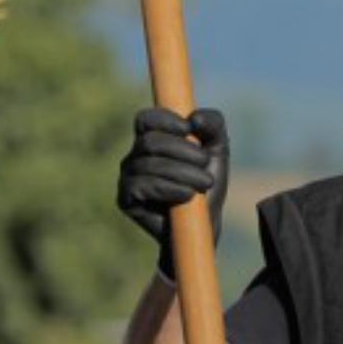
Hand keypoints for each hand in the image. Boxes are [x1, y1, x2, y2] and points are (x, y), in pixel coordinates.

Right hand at [118, 107, 229, 276]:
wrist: (204, 225)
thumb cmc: (207, 185)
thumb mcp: (217, 152)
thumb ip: (213, 126)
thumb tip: (194, 118)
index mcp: (152, 140)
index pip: (146, 119)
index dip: (165, 119)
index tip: (188, 128)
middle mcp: (135, 157)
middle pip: (151, 141)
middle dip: (185, 152)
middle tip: (206, 166)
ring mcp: (127, 177)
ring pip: (149, 164)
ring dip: (184, 173)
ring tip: (203, 184)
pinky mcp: (125, 199)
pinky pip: (142, 185)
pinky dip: (170, 188)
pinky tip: (187, 195)